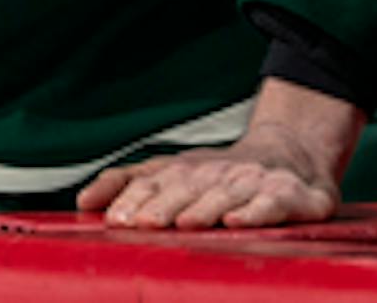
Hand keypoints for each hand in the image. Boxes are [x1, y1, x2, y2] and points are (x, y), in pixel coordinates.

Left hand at [76, 78, 361, 229]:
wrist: (293, 152)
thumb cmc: (222, 174)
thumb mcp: (174, 172)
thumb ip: (128, 184)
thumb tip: (83, 201)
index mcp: (187, 171)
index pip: (154, 182)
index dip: (135, 199)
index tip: (115, 219)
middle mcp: (217, 174)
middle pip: (186, 189)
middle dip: (162, 206)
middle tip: (140, 224)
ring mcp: (253, 183)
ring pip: (225, 197)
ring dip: (203, 209)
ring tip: (184, 222)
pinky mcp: (290, 196)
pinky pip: (271, 205)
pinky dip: (254, 213)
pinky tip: (237, 223)